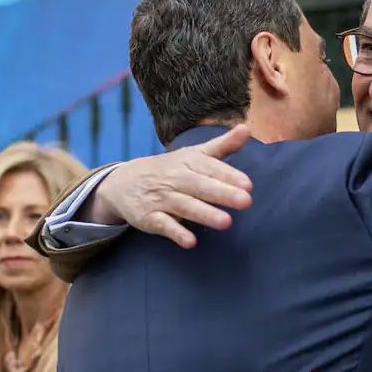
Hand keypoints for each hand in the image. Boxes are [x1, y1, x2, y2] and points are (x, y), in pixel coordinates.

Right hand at [87, 124, 253, 247]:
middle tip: (246, 201)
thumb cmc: (170, 168)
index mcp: (188, 161)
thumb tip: (247, 128)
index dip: (229, 176)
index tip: (248, 185)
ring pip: (185, 206)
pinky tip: (190, 242)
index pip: (210, 167)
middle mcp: (175, 178)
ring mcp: (161, 198)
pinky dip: (176, 233)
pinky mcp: (149, 217)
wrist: (124, 181)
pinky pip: (163, 225)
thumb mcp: (194, 154)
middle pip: (200, 186)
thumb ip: (223, 145)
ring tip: (226, 223)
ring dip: (205, 214)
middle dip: (223, 193)